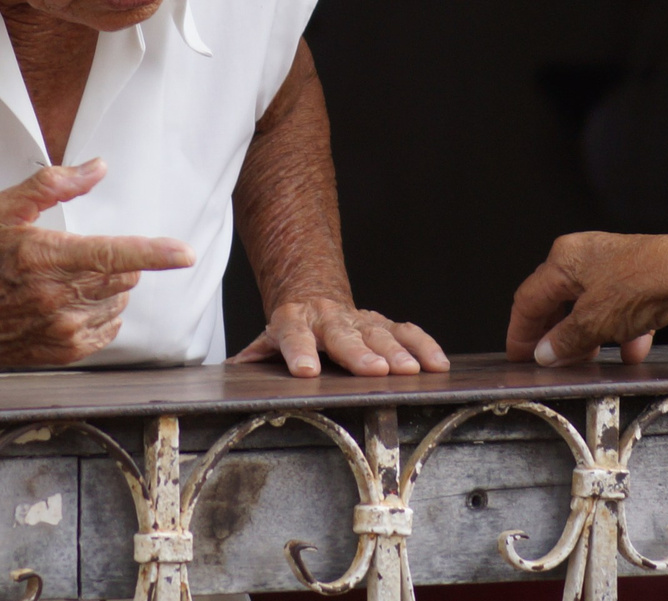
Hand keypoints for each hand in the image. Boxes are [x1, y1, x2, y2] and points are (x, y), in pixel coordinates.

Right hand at [0, 160, 195, 366]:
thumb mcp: (5, 209)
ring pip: (118, 303)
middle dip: (117, 263)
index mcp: (48, 257)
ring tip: (69, 283)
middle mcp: (58, 297)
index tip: (185, 254)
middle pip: (124, 278)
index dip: (155, 253)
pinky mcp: (64, 352)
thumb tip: (97, 168)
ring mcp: (62, 329)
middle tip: (82, 258)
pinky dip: (101, 314)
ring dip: (109, 290)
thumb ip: (53, 184)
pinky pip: (107, 330)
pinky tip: (72, 305)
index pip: (114, 254)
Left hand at [232, 297, 450, 377]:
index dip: (300, 353)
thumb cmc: (292, 327)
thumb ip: (254, 356)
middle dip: (360, 353)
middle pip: (344, 336)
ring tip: (410, 370)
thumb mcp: (268, 338)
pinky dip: (424, 346)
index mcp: (295, 323)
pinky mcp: (385, 324)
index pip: (294, 337)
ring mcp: (360, 320)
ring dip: (397, 352)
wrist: (314, 294)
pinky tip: (438, 364)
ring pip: (381, 333)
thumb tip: (229, 374)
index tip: (306, 371)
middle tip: (375, 370)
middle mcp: (330, 320)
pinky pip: (408, 332)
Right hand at [506, 232, 667, 365]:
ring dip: (588, 338)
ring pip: (592, 310)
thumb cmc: (645, 282)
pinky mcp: (642, 282)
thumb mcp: (593, 321)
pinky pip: (622, 312)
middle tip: (549, 362)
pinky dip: (621, 334)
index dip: (521, 330)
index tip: (519, 355)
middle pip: (560, 302)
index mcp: (565, 258)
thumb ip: (565, 339)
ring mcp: (617, 269)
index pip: (530, 297)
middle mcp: (588, 257)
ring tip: (588, 362)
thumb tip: (546, 351)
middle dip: (556, 336)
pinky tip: (630, 353)